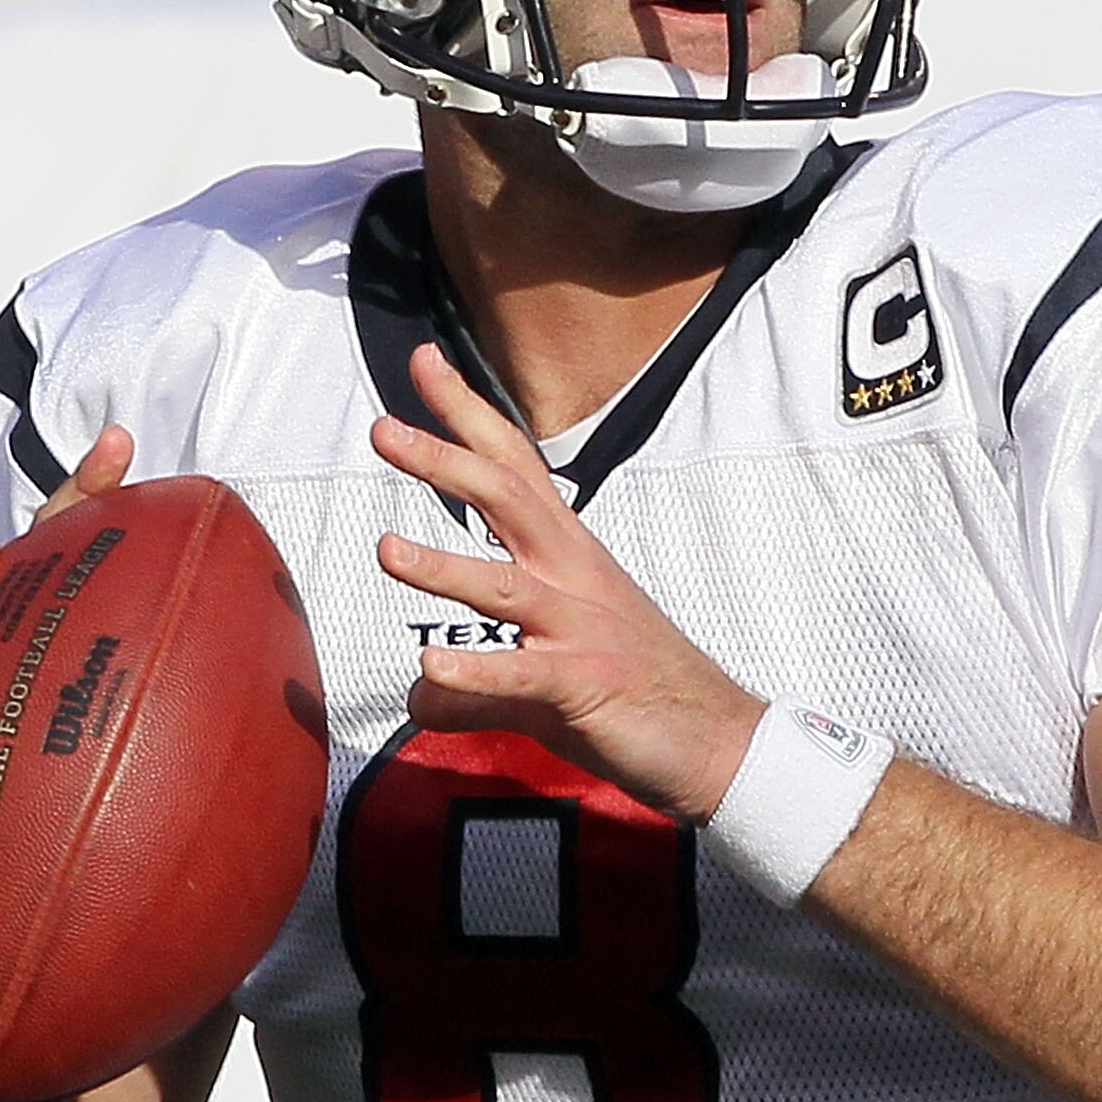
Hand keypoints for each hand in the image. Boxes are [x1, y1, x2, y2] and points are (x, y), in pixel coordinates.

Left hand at [372, 342, 760, 819]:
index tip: (424, 360)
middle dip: (445, 460)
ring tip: (387, 550)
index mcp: (569, 555)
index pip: (513, 467)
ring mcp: (583, 628)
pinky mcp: (588, 684)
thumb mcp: (541, 681)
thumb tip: (418, 695)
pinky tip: (429, 669)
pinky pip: (525, 674)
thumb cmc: (634, 694)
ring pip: (506, 586)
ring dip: (445, 567)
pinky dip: (477, 671)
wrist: (718, 741)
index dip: (468, 414)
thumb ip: (476, 680)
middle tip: (384, 428)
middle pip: (507, 500)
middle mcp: (574, 577)